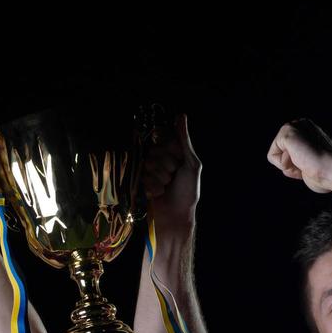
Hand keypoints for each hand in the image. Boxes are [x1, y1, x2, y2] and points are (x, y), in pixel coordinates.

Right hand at [143, 113, 200, 234]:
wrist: (177, 216)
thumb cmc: (188, 191)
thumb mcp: (191, 164)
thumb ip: (184, 141)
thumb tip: (180, 116)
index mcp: (172, 152)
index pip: (162, 138)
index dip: (170, 150)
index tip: (178, 160)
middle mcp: (159, 158)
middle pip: (154, 151)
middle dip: (166, 167)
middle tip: (173, 177)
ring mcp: (148, 171)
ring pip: (147, 165)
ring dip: (160, 179)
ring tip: (167, 186)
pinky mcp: (140, 183)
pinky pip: (142, 178)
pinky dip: (154, 188)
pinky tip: (159, 195)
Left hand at [267, 119, 331, 193]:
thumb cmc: (327, 175)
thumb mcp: (312, 165)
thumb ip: (301, 160)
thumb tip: (294, 162)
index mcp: (309, 131)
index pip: (288, 154)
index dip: (296, 166)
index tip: (312, 166)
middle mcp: (301, 124)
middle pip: (280, 153)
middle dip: (291, 166)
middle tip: (308, 165)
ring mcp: (295, 126)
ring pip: (275, 154)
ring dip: (288, 167)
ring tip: (305, 162)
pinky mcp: (286, 131)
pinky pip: (272, 156)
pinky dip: (284, 165)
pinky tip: (300, 160)